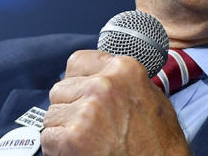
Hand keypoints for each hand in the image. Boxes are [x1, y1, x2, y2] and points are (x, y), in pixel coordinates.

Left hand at [42, 50, 189, 155]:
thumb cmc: (159, 138)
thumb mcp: (151, 95)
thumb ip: (123, 82)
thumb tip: (101, 76)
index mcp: (124, 69)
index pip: (78, 61)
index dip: (78, 80)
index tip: (82, 92)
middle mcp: (104, 84)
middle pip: (61, 89)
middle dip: (70, 106)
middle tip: (90, 123)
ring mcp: (86, 110)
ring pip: (52, 114)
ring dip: (64, 128)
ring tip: (89, 138)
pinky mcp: (72, 136)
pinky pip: (48, 137)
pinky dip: (59, 148)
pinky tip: (82, 149)